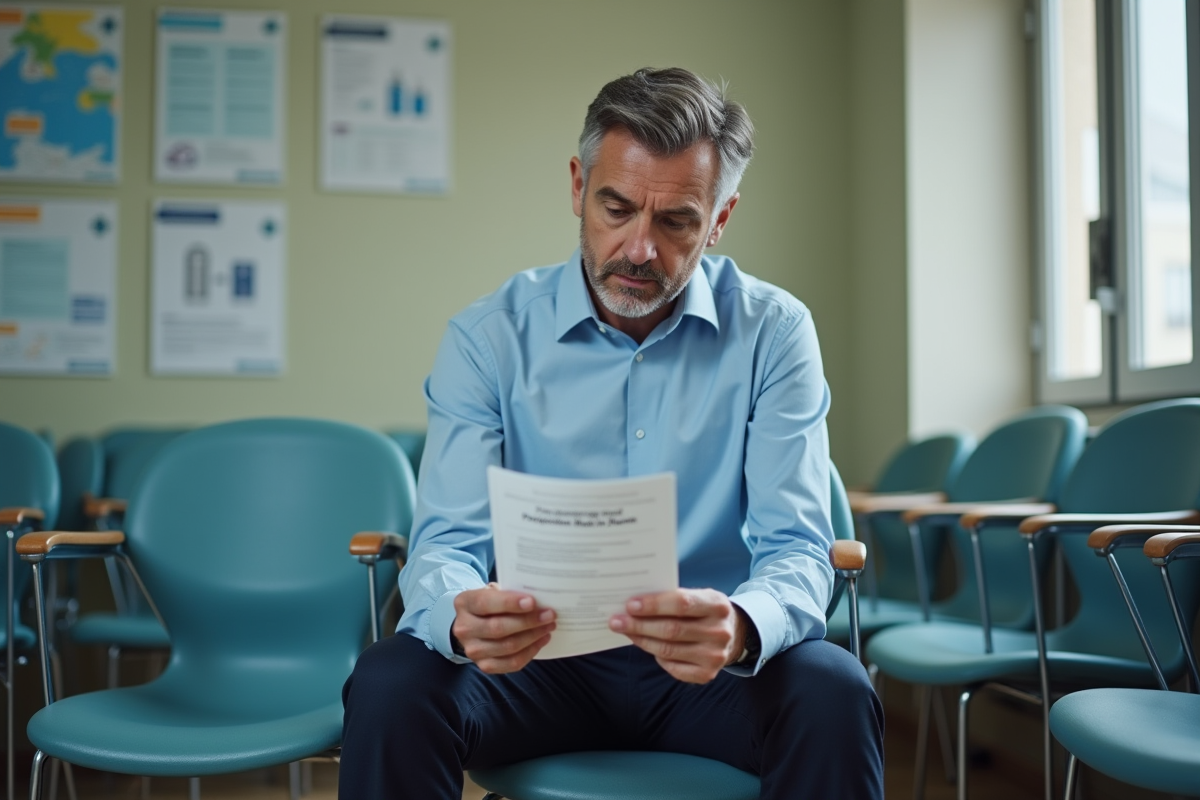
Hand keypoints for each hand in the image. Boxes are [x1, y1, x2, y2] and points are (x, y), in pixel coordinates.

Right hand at [452, 584, 555, 673]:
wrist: (475, 624)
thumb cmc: (491, 604)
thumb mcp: (493, 592)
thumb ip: (509, 593)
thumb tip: (538, 600)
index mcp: (465, 603)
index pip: (486, 603)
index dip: (509, 603)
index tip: (532, 602)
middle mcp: (464, 628)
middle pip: (498, 628)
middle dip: (528, 621)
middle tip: (549, 615)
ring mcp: (473, 650)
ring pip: (507, 647)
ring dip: (533, 636)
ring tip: (548, 626)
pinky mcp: (484, 665)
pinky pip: (511, 663)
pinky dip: (530, 652)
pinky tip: (541, 640)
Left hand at [608, 588, 744, 683]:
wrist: (734, 634)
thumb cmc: (704, 611)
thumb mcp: (698, 596)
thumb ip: (672, 598)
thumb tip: (634, 605)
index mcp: (717, 605)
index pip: (681, 603)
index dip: (653, 605)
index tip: (630, 605)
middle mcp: (720, 632)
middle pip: (671, 630)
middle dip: (639, 625)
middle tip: (617, 621)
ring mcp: (715, 655)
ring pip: (668, 650)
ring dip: (642, 640)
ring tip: (625, 632)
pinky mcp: (707, 674)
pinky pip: (672, 667)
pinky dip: (657, 656)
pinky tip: (647, 646)